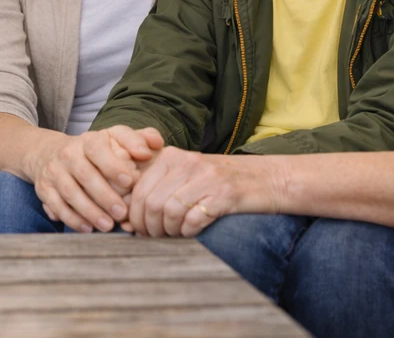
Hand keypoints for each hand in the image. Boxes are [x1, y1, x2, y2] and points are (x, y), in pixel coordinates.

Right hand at [30, 126, 163, 232]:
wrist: (49, 153)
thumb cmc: (93, 150)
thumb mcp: (113, 138)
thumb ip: (137, 139)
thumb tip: (157, 143)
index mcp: (88, 140)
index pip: (98, 149)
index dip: (113, 165)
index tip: (130, 181)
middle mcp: (68, 154)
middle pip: (84, 174)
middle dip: (104, 196)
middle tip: (123, 213)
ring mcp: (54, 172)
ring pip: (70, 192)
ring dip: (89, 211)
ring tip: (108, 226)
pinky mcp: (44, 189)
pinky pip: (56, 205)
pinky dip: (71, 218)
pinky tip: (87, 228)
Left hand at [125, 147, 282, 237]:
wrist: (267, 179)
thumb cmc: (220, 183)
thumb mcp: (186, 175)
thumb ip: (158, 187)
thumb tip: (127, 217)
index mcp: (172, 156)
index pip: (138, 188)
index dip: (134, 214)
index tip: (136, 228)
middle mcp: (186, 162)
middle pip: (150, 202)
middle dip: (148, 226)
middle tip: (154, 237)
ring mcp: (205, 177)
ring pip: (168, 211)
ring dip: (168, 231)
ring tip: (174, 235)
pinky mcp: (223, 194)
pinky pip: (192, 220)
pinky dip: (188, 232)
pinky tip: (192, 231)